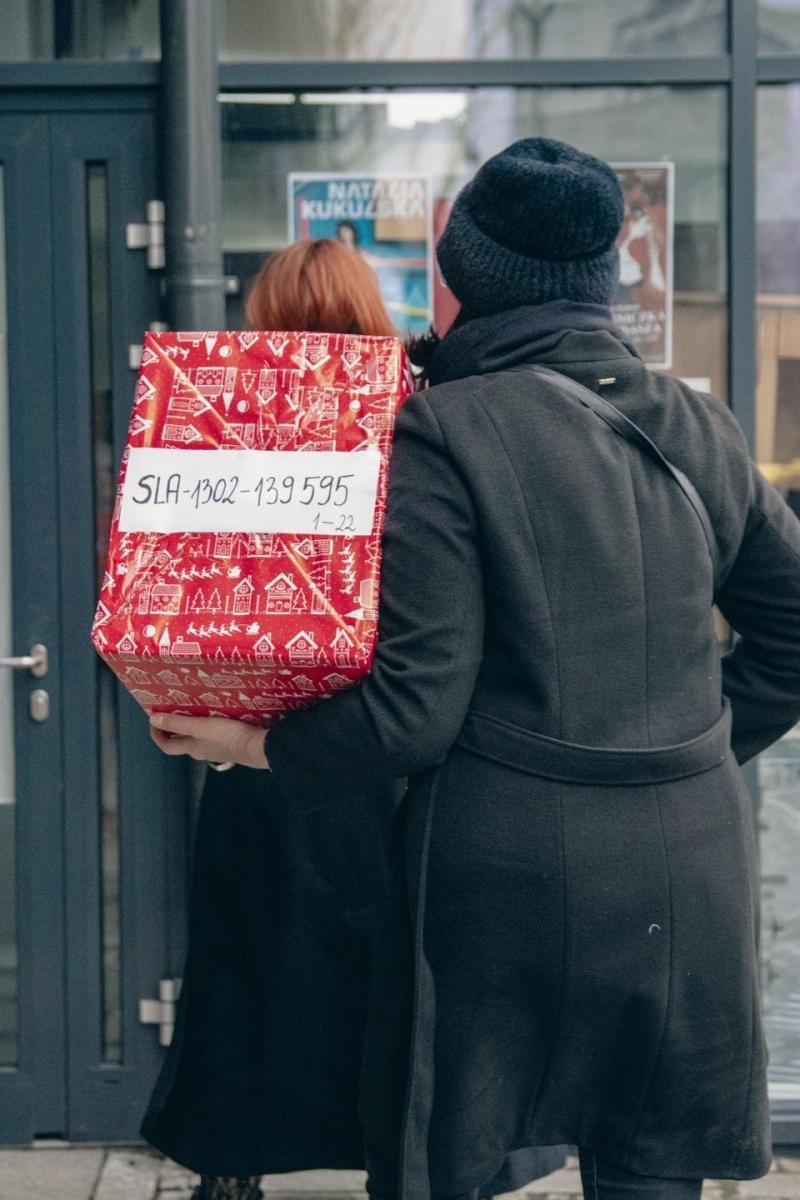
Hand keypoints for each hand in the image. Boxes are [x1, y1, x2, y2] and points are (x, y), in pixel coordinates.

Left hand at [149, 712, 270, 769]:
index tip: (153, 719)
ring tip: (192, 709)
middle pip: (180, 742)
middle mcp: (201, 751)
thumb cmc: (226, 736)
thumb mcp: (199, 727)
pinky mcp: (229, 745)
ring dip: (191, 727)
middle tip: (171, 711)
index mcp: (191, 748)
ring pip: (197, 739)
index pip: (166, 745)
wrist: (257, 746)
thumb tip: (153, 719)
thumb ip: (176, 724)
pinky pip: (212, 736)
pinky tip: (216, 716)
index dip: (156, 734)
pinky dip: (207, 727)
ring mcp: (216, 750)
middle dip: (173, 728)